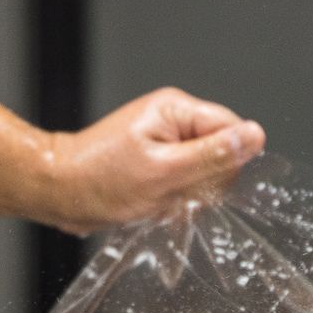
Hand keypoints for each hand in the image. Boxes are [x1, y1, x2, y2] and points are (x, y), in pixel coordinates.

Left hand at [41, 88, 266, 234]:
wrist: (58, 192)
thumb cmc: (100, 181)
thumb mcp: (164, 172)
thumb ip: (213, 155)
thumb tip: (254, 136)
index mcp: (176, 110)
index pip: (231, 130)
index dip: (224, 162)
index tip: (199, 181)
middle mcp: (172, 121)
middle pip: (220, 153)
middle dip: (201, 182)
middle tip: (170, 190)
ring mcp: (164, 142)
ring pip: (202, 174)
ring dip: (185, 195)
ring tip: (154, 197)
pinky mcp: (156, 162)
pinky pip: (183, 184)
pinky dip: (172, 200)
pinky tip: (151, 202)